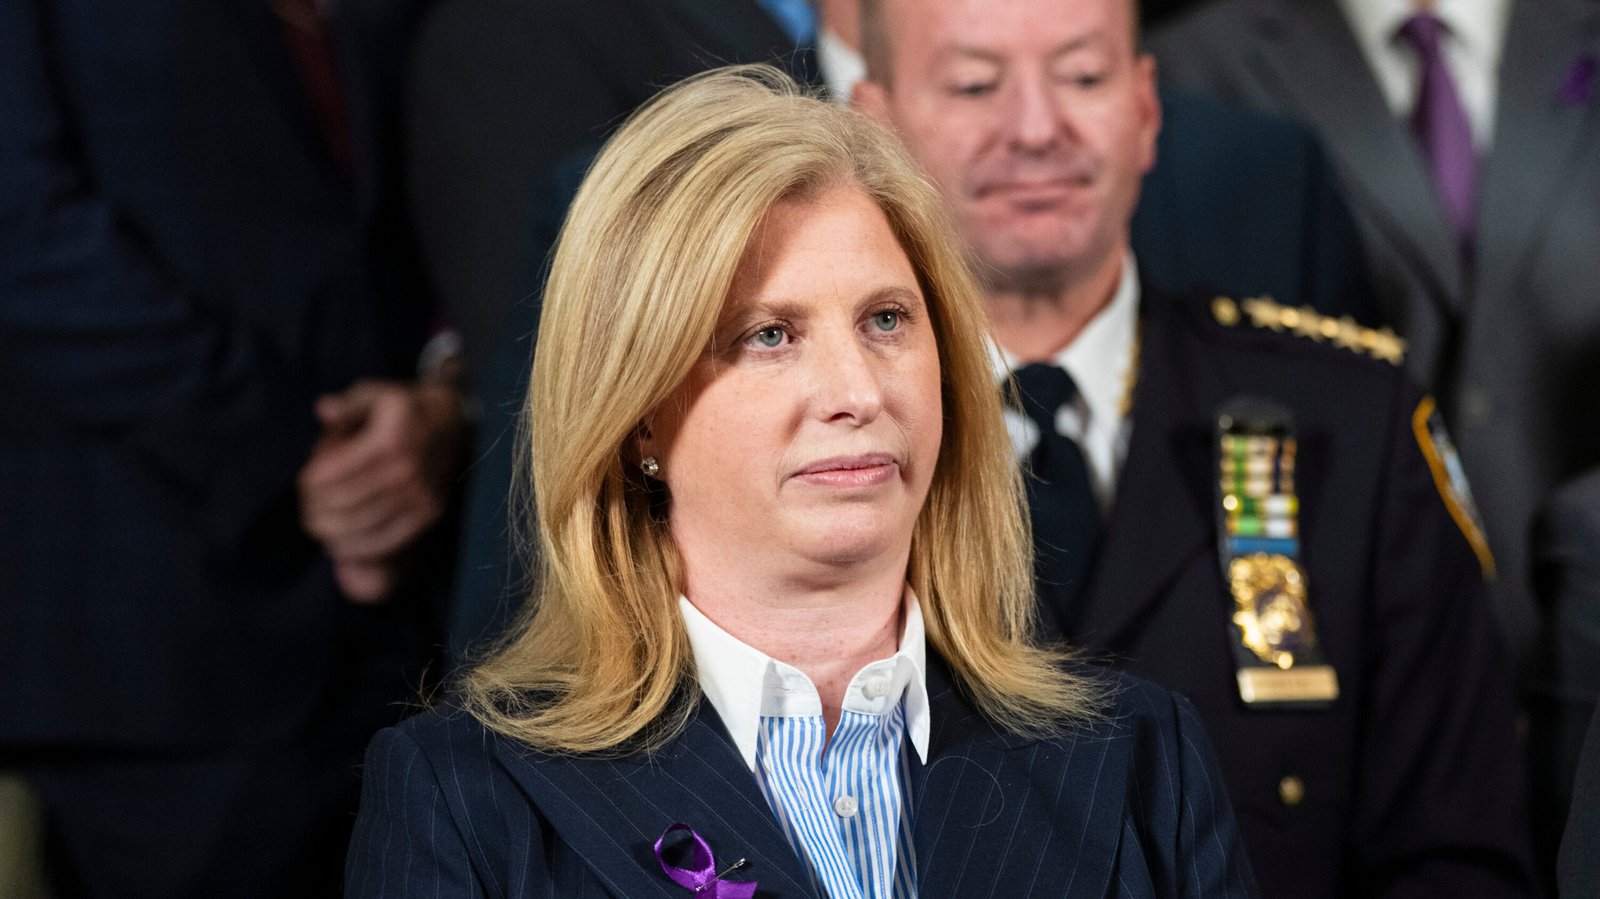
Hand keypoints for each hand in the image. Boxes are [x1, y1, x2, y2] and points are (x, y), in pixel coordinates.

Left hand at [297, 380, 466, 602]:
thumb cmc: (403, 408)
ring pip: (360, 527)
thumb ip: (347, 404)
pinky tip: (339, 545)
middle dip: (315, 510)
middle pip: (343, 503)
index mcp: (389, 440)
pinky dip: (357, 548)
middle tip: (305, 510)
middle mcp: (407, 471)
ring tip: (318, 527)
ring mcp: (420, 496)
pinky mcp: (428, 514)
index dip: (309, 483)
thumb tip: (323, 411)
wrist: (453, 423)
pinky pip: (386, 541)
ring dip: (331, 532)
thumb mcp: (375, 394)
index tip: (303, 482)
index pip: (333, 473)